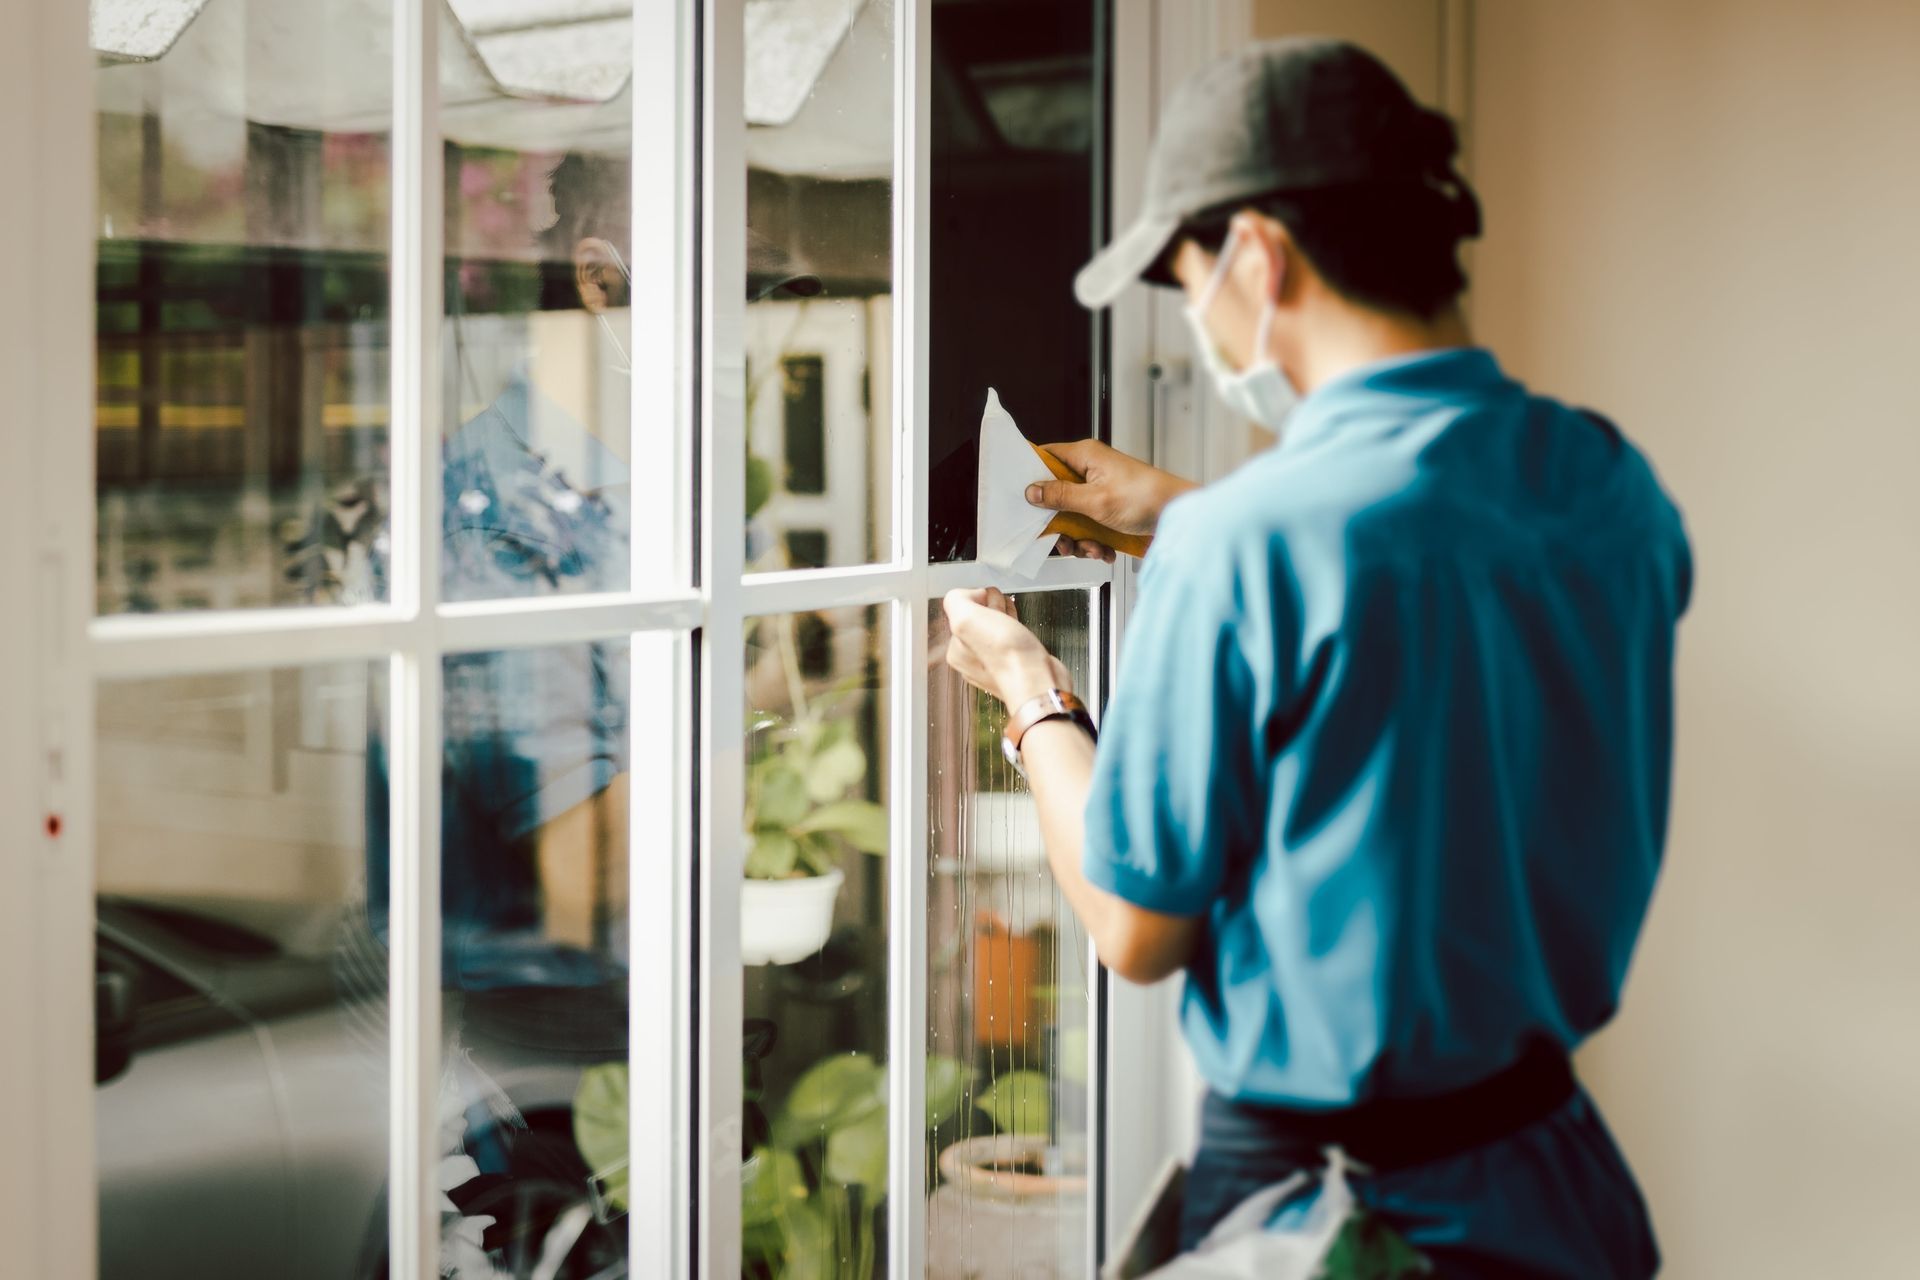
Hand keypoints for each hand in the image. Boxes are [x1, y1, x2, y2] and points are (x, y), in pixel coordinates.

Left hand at [942, 587, 1070, 710]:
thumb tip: (973, 595)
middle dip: (995, 609)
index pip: (963, 609)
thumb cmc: (1007, 656)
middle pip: (981, 616)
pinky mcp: (1014, 662)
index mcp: (955, 650)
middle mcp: (971, 659)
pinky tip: (1023, 632)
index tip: (989, 608)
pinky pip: (1012, 635)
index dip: (980, 600)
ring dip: (1007, 616)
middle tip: (1004, 620)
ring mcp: (993, 662)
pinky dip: (1018, 627)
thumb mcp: (966, 618)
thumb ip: (957, 600)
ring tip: (1015, 625)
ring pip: (997, 624)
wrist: (1039, 681)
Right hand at [1026, 440, 1196, 558]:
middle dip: (1058, 522)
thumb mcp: (1095, 500)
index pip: (1046, 456)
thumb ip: (1060, 496)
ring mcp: (1101, 492)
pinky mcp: (1110, 511)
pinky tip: (1105, 549)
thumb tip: (1032, 491)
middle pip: (1056, 494)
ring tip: (1092, 547)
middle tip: (1062, 538)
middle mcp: (1091, 471)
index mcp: (1085, 456)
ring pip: (1072, 516)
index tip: (1022, 496)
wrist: (1179, 517)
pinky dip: (1095, 542)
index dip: (1031, 475)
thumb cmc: (1146, 498)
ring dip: (1079, 538)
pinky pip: (1090, 527)